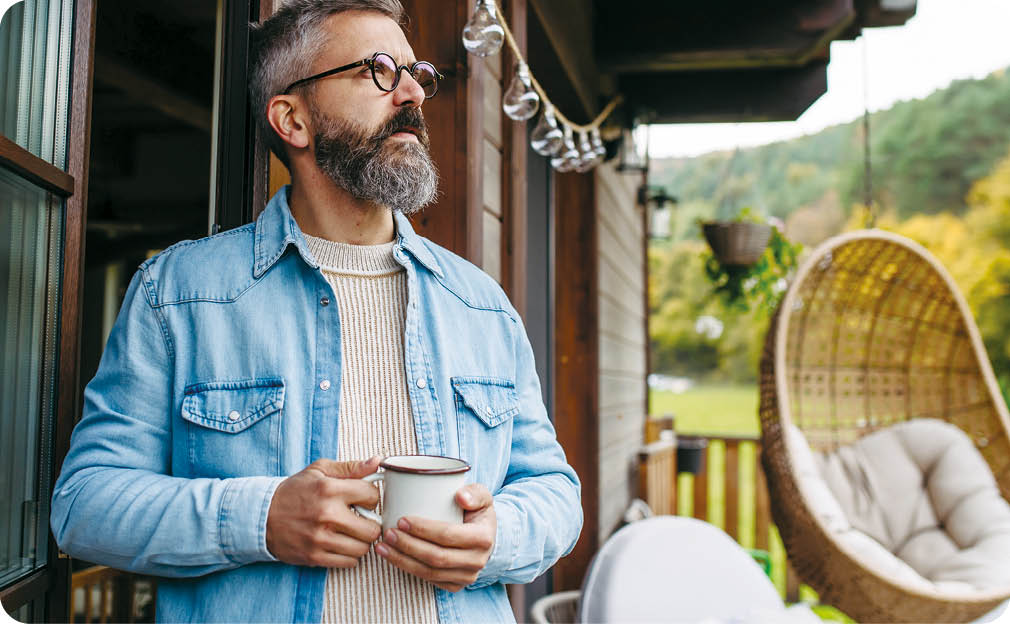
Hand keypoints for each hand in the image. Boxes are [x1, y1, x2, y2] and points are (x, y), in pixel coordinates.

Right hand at [266, 456, 381, 567]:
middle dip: (371, 524)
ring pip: (363, 548)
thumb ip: (351, 467)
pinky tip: (341, 543)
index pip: (372, 496)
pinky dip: (350, 555)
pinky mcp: (314, 556)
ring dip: (361, 541)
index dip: (371, 497)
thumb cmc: (294, 491)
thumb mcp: (320, 471)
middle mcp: (327, 515)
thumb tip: (378, 461)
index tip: (363, 500)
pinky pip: (349, 562)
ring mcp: (320, 538)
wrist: (261, 516)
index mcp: (330, 489)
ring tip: (350, 532)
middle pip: (372, 529)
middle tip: (362, 520)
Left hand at [375, 483, 495, 591]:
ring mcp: (466, 576)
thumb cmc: (477, 512)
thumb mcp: (481, 496)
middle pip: (436, 557)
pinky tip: (394, 557)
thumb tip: (460, 496)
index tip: (402, 520)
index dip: (423, 529)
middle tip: (389, 533)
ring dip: (402, 560)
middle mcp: (477, 561)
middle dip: (408, 546)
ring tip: (383, 546)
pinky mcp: (455, 585)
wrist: (485, 536)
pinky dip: (408, 569)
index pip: (448, 535)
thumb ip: (474, 492)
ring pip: (429, 572)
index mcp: (483, 538)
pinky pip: (429, 579)